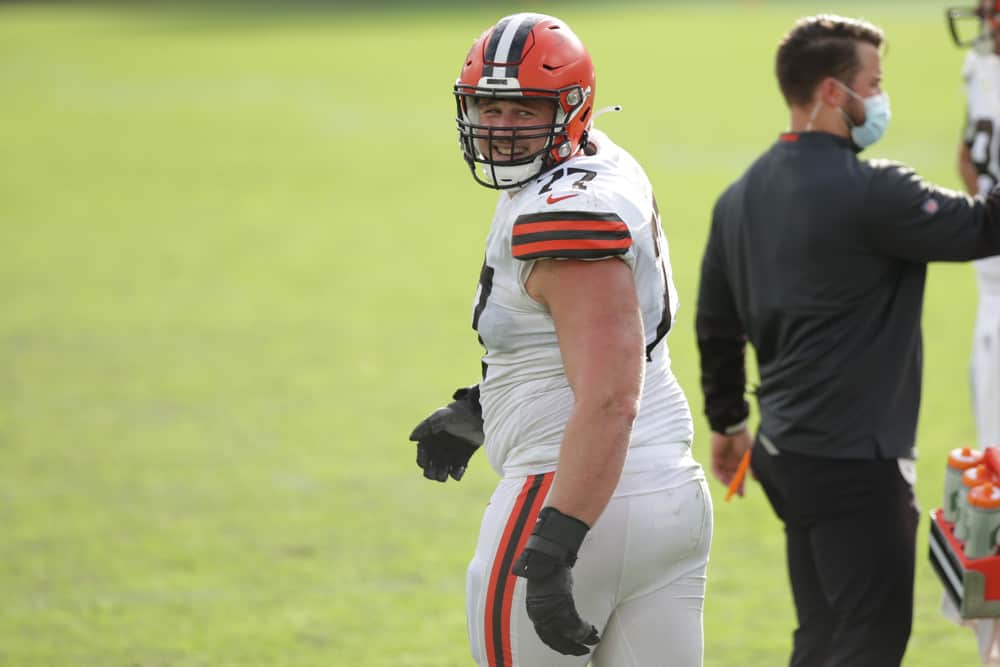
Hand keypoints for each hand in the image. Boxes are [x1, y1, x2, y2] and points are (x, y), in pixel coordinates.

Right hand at [408, 386, 483, 481]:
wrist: (481, 416)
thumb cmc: (460, 414)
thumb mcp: (441, 417)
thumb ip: (425, 427)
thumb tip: (411, 439)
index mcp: (431, 440)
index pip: (421, 457)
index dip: (422, 460)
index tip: (427, 458)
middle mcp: (439, 449)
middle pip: (429, 469)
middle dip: (431, 472)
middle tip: (438, 470)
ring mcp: (451, 454)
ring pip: (442, 473)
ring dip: (442, 475)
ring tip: (446, 472)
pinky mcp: (463, 458)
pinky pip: (456, 472)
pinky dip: (456, 474)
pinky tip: (459, 469)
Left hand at [512, 507, 599, 655]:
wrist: (548, 555)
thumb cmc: (548, 571)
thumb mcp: (546, 594)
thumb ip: (551, 607)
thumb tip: (563, 620)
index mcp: (534, 612)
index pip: (545, 637)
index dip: (559, 645)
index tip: (569, 649)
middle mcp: (539, 614)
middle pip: (556, 639)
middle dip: (571, 647)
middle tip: (583, 651)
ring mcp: (550, 609)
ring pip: (568, 633)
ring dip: (583, 638)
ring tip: (593, 638)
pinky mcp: (561, 603)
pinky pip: (575, 623)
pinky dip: (584, 629)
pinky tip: (592, 629)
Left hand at [711, 429, 752, 495]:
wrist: (731, 428)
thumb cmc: (743, 439)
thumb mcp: (750, 455)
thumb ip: (752, 467)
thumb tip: (756, 480)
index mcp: (741, 461)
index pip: (740, 476)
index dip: (741, 486)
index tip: (742, 495)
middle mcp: (731, 462)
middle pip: (732, 478)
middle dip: (735, 486)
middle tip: (738, 493)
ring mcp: (723, 460)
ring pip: (724, 475)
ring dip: (727, 482)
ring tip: (731, 487)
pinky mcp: (715, 457)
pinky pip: (715, 470)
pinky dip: (719, 476)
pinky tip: (724, 480)